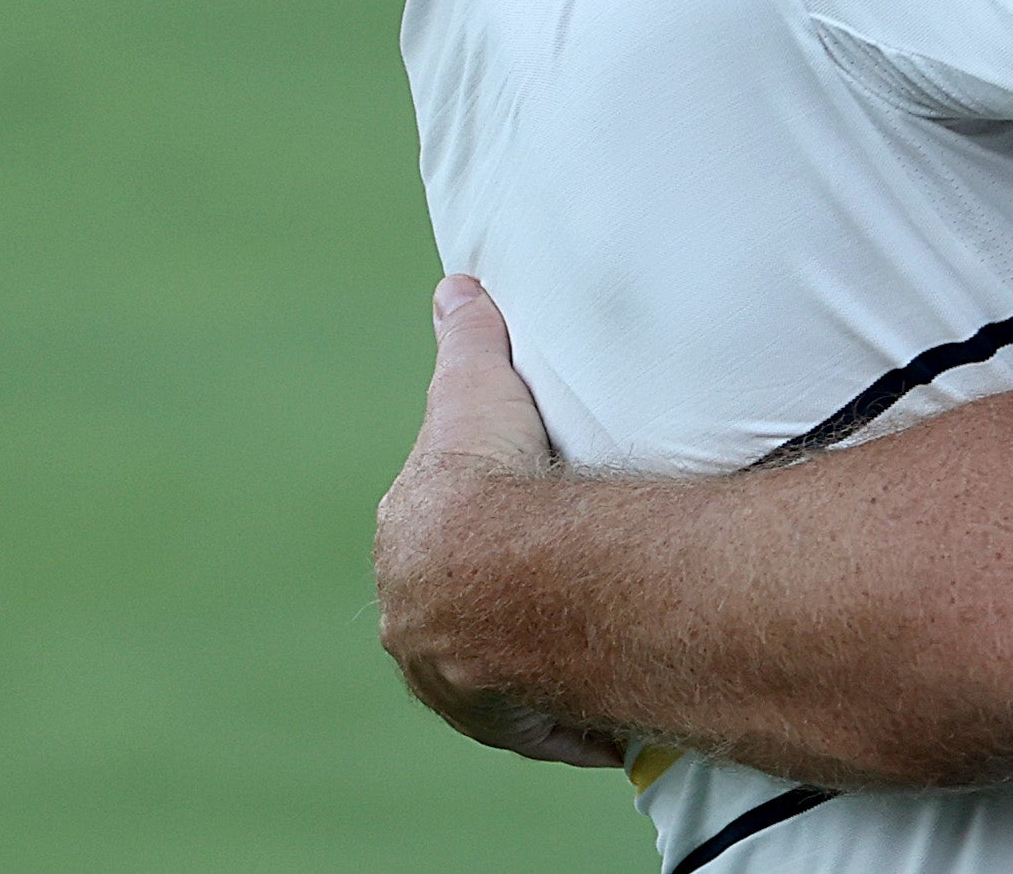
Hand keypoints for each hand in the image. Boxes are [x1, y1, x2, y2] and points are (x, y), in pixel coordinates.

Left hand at [375, 277, 622, 768]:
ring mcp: (461, 684)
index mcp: (406, 558)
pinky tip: (605, 720)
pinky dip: (573, 722)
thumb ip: (469, 342)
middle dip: (497, 609)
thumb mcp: (478, 391)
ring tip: (585, 649)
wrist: (502, 568)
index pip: (438, 550)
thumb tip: (456, 287)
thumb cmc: (491, 474)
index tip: (512, 535)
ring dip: (533, 668)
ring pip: (499, 676)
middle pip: (461, 618)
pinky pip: (546, 726)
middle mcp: (418, 631)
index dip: (478, 538)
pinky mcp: (512, 721)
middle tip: (555, 591)